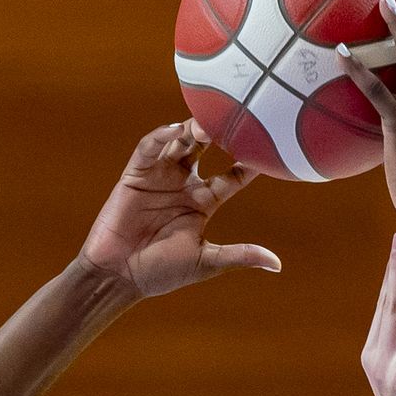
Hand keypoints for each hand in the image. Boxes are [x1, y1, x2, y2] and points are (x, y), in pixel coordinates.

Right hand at [79, 122, 280, 297]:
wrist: (119, 275)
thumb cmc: (162, 272)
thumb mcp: (206, 261)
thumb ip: (240, 255)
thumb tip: (276, 264)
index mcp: (202, 203)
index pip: (230, 178)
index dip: (247, 165)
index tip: (265, 149)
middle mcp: (183, 185)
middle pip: (205, 150)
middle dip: (218, 135)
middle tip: (233, 121)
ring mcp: (159, 177)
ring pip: (179, 143)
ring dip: (191, 130)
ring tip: (206, 122)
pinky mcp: (135, 174)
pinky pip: (149, 148)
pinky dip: (161, 136)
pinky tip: (176, 130)